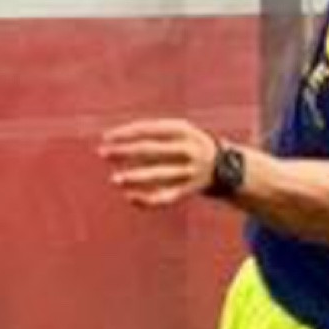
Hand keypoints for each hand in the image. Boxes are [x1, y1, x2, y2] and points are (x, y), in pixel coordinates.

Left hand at [99, 120, 218, 209]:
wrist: (225, 165)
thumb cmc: (187, 144)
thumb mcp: (177, 131)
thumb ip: (151, 134)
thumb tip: (117, 142)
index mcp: (182, 130)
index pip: (149, 129)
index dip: (126, 133)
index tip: (106, 137)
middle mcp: (187, 150)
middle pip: (151, 150)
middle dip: (126, 151)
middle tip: (103, 153)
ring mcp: (189, 171)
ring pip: (159, 175)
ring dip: (135, 177)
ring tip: (115, 179)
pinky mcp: (189, 190)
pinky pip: (166, 196)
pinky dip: (147, 200)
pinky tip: (130, 197)